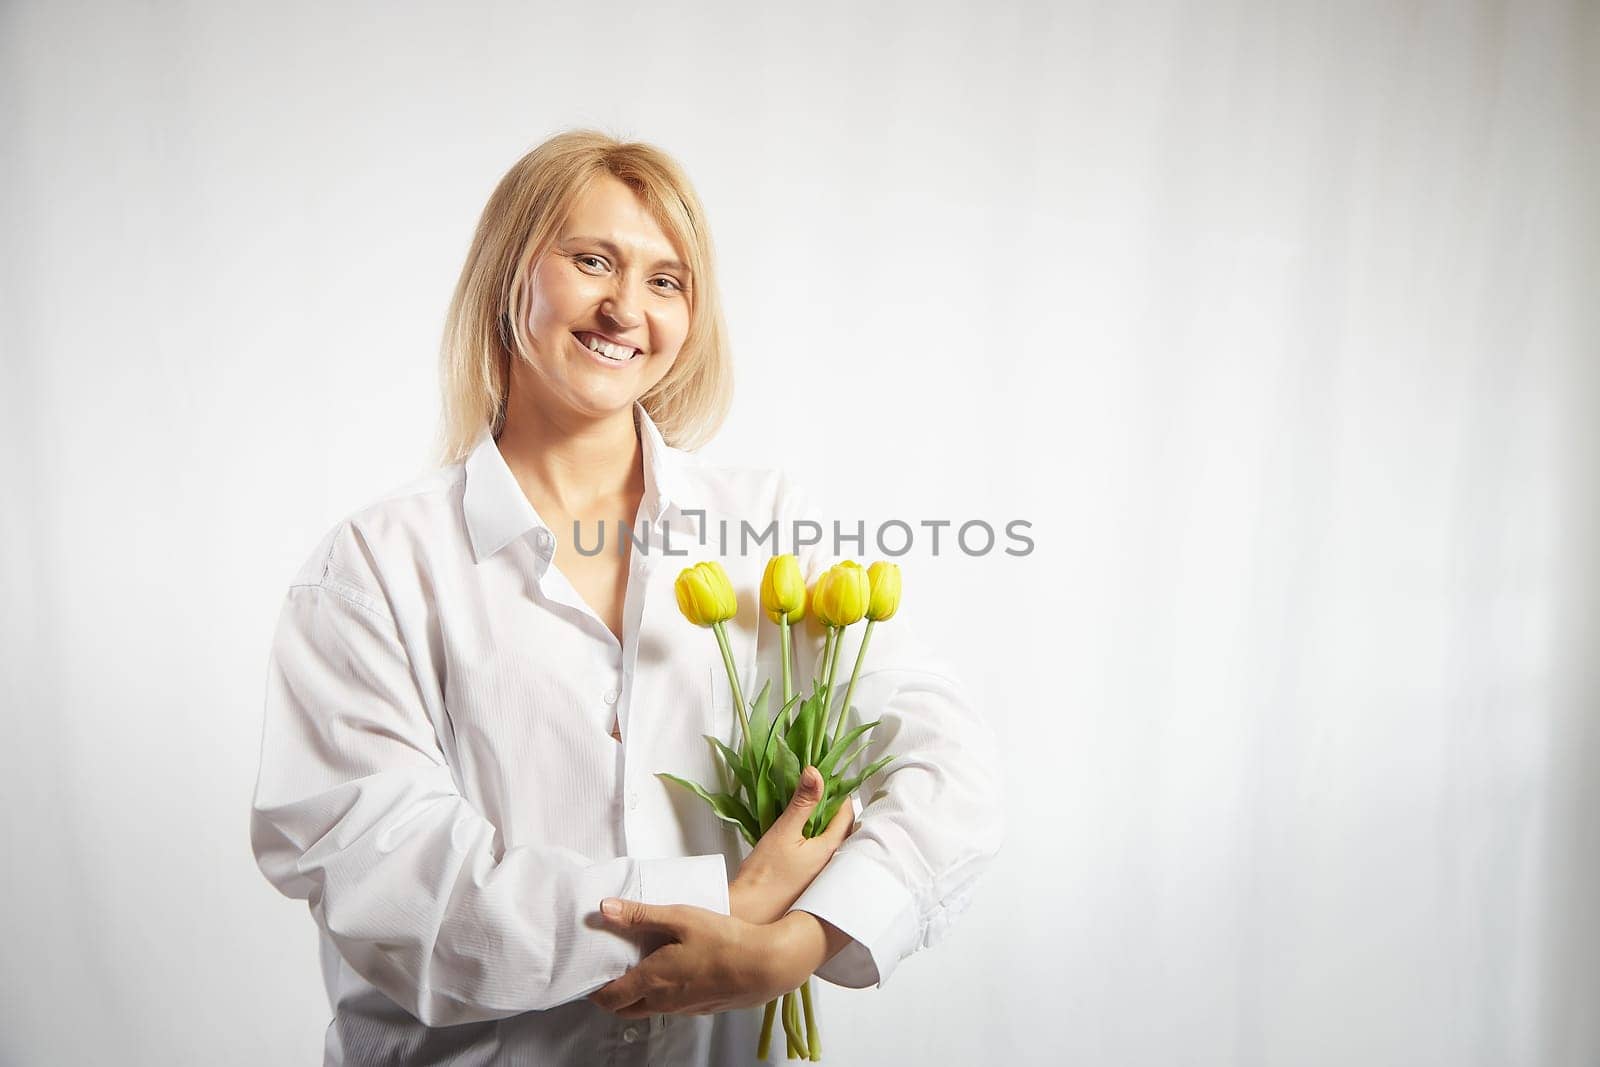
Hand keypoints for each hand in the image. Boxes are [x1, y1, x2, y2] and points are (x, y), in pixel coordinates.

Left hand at [587, 899, 791, 1017]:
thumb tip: (605, 908)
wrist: (765, 966)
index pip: (610, 998)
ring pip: (649, 1009)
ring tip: (642, 970)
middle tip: (611, 976)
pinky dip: (663, 995)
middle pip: (625, 1010)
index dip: (595, 992)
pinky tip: (676, 973)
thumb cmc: (724, 940)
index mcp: (652, 980)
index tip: (590, 979)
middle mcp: (664, 1000)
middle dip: (613, 997)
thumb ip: (640, 914)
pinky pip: (673, 1006)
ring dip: (639, 996)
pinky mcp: (701, 1009)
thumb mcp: (680, 917)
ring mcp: (684, 1008)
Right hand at [728, 766, 855, 924]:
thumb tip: (815, 773)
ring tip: (806, 811)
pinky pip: (819, 853)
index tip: (826, 781)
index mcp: (831, 850)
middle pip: (842, 828)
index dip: (838, 793)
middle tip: (816, 793)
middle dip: (832, 808)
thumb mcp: (784, 830)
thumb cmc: (765, 876)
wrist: (750, 911)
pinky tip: (797, 836)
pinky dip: (813, 839)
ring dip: (822, 824)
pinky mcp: (810, 880)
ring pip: (830, 841)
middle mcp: (833, 864)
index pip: (847, 814)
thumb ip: (802, 802)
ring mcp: (823, 875)